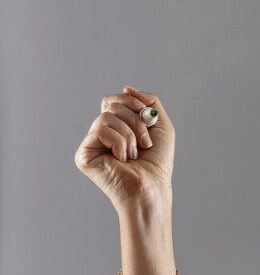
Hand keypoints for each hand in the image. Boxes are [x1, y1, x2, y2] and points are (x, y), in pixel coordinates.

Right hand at [74, 86, 174, 211]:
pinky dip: (118, 142)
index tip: (146, 115)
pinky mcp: (84, 154)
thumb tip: (126, 87)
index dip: (130, 101)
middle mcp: (102, 135)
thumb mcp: (162, 126)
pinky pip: (100, 130)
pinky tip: (121, 160)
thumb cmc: (158, 164)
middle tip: (144, 143)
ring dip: (129, 135)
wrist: (152, 187)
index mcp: (116, 128)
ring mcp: (92, 144)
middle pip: (111, 105)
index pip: (113, 100)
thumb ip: (150, 102)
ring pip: (106, 116)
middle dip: (134, 121)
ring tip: (133, 155)